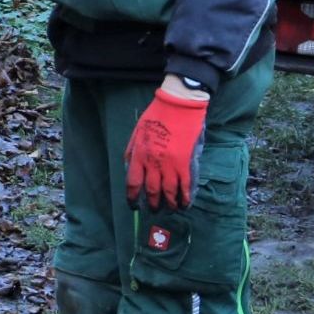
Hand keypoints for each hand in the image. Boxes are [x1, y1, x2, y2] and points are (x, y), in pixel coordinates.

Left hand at [126, 79, 208, 209]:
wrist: (178, 104)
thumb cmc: (156, 115)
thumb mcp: (136, 132)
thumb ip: (132, 151)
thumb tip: (128, 166)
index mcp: (139, 155)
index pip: (132, 183)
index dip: (132, 197)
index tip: (133, 205)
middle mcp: (153, 163)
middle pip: (151, 190)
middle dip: (152, 203)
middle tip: (154, 210)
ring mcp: (170, 164)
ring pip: (169, 191)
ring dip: (169, 203)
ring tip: (170, 209)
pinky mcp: (185, 162)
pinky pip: (185, 185)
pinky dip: (184, 196)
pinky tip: (185, 203)